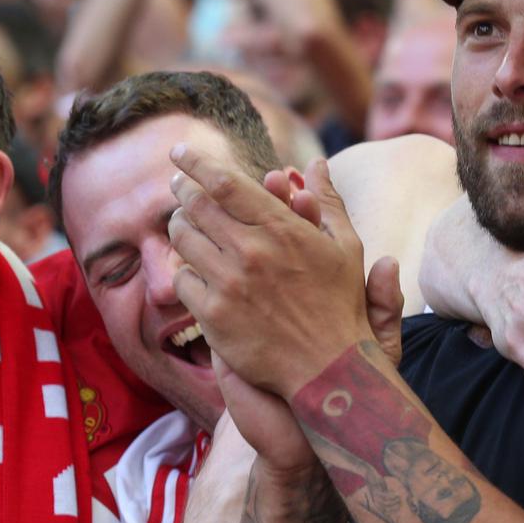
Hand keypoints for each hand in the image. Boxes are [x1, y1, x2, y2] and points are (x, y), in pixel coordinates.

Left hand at [169, 150, 370, 399]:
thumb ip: (327, 201)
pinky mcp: (213, 317)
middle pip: (196, 205)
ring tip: (184, 225)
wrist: (329, 370)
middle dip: (181, 189)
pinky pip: (182, 280)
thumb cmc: (340, 306)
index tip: (180, 152)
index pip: (225, 182)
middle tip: (177, 185)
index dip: (197, 163)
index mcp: (282, 229)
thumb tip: (317, 163)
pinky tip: (194, 270)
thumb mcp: (345, 248)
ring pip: (182, 240)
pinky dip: (184, 270)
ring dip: (179, 226)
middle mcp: (251, 252)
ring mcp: (229, 285)